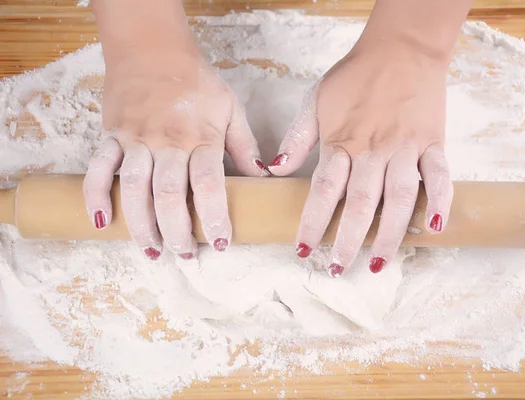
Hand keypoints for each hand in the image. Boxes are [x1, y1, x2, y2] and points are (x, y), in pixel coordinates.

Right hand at [83, 46, 267, 259]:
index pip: (209, 185)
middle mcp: (168, 142)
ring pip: (135, 189)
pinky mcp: (111, 135)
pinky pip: (98, 168)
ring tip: (153, 252)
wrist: (152, 48)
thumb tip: (263, 177)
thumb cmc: (196, 80)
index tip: (221, 243)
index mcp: (201, 137)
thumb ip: (244, 145)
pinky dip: (96, 195)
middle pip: (170, 196)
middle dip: (178, 232)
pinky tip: (102, 222)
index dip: (214, 217)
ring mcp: (136, 139)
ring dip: (142, 226)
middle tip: (186, 254)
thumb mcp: (230, 108)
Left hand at [269, 41, 452, 276]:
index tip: (303, 249)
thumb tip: (275, 170)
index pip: (324, 189)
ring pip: (400, 197)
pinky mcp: (433, 143)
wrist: (401, 48)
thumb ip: (298, 138)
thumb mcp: (315, 100)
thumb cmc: (355, 76)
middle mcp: (374, 150)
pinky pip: (440, 176)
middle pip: (361, 202)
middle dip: (349, 239)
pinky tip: (434, 230)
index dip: (312, 221)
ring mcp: (406, 148)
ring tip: (380, 263)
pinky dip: (441, 203)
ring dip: (390, 233)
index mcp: (343, 141)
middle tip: (338, 268)